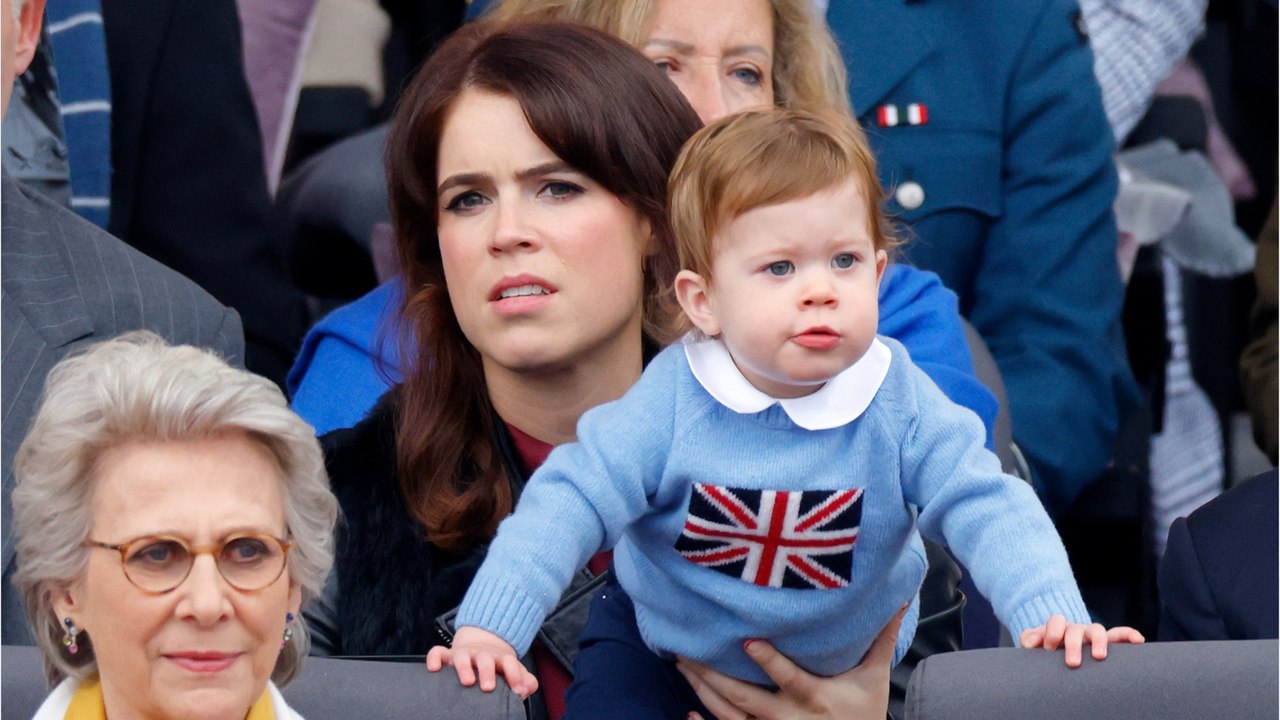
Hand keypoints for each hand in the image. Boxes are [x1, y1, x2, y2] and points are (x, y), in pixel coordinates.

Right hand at [425, 626, 538, 698]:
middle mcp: (481, 655)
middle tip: (489, 687)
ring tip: (467, 681)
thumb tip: (526, 689)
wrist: (480, 646)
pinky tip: (434, 669)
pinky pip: (438, 652)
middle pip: (485, 659)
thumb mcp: (513, 672)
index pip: (509, 662)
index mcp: (499, 659)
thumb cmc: (498, 667)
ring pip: (461, 656)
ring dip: (464, 667)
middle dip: (487, 672)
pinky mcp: (447, 655)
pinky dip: (434, 658)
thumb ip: (525, 681)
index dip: (515, 674)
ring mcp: (464, 654)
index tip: (517, 689)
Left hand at [678, 605, 905, 719]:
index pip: (791, 680)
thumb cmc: (864, 711)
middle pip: (747, 700)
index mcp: (816, 699)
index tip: (747, 642)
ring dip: (704, 691)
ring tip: (682, 664)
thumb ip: (881, 638)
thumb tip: (900, 598)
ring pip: (731, 717)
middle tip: (688, 652)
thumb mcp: (875, 677)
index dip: (769, 663)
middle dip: (715, 677)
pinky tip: (688, 712)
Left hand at [1019, 614, 1145, 667]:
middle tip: (1071, 663)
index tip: (1049, 648)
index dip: (1052, 633)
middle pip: (1077, 629)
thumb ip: (1030, 638)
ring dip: (1098, 642)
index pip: (1057, 622)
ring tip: (1098, 656)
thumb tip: (1029, 642)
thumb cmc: (1046, 648)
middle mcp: (1076, 629)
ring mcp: (1091, 636)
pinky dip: (1128, 635)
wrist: (1058, 649)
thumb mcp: (1035, 643)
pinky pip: (1119, 636)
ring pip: (1098, 631)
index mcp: (1058, 627)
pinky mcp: (1106, 644)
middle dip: (1074, 645)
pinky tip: (1138, 640)